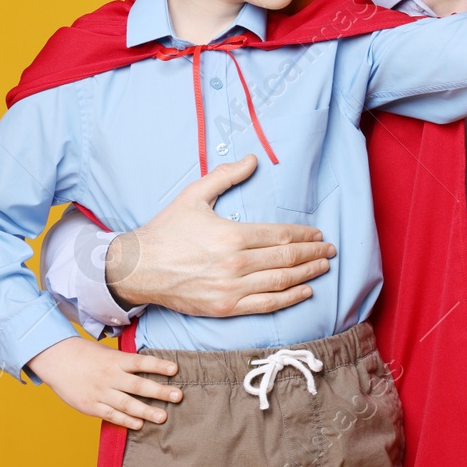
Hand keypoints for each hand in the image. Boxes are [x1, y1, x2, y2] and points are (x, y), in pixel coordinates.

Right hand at [28, 336, 181, 429]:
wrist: (57, 360)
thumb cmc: (88, 355)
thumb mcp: (110, 353)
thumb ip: (128, 363)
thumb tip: (153, 368)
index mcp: (116, 360)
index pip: (141, 362)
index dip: (159, 365)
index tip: (175, 369)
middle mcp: (110, 376)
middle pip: (138, 385)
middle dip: (160, 392)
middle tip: (178, 396)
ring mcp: (100, 392)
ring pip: (126, 403)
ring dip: (146, 411)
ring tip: (163, 417)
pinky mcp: (91, 406)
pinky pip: (111, 415)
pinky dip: (126, 420)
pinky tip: (140, 424)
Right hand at [106, 154, 335, 317]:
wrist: (136, 269)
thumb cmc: (166, 231)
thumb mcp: (194, 196)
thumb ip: (225, 176)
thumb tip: (253, 159)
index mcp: (232, 235)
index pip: (281, 236)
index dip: (304, 235)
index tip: (318, 234)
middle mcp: (235, 264)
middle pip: (286, 258)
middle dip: (313, 253)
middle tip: (330, 250)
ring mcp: (230, 289)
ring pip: (281, 281)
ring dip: (308, 274)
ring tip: (323, 266)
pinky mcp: (224, 307)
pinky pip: (265, 304)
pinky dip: (289, 298)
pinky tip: (306, 291)